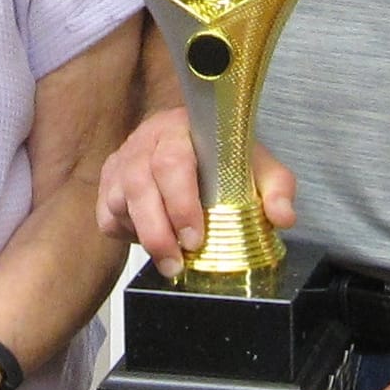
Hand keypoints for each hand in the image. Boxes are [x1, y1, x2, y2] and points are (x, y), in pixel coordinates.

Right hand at [96, 107, 296, 278]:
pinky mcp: (108, 183)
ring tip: (170, 262)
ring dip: (144, 235)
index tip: (197, 237)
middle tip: (180, 261)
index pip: (172, 160)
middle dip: (160, 230)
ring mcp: (122, 161)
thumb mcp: (259, 167)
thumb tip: (283, 216)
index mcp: (181, 128)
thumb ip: (276, 188)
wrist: (199, 146)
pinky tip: (149, 239)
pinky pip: (106, 214)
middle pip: (140, 184)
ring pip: (119, 200)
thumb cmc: (226, 157)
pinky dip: (125, 233)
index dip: (181, 201)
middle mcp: (146, 140)